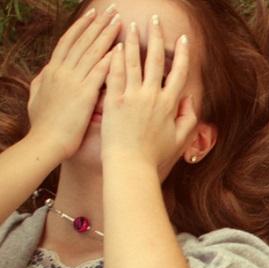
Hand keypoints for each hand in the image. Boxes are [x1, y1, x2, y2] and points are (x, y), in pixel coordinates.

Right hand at [26, 5, 119, 160]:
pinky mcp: (84, 95)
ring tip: (119, 21)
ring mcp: (73, 82)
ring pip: (92, 52)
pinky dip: (109, 59)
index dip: (82, 27)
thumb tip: (44, 74)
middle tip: (112, 10)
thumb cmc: (44, 126)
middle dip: (98, 24)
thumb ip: (43, 83)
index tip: (93, 14)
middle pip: (83, 41)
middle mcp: (62, 72)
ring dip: (106, 35)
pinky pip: (99, 72)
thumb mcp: (38, 98)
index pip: (69, 42)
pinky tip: (121, 48)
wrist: (45, 144)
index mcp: (53, 72)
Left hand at [101, 15, 195, 174]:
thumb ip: (189, 118)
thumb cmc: (155, 156)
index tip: (183, 39)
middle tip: (154, 20)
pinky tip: (113, 45)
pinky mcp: (113, 101)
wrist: (131, 166)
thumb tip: (190, 100)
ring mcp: (132, 97)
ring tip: (129, 25)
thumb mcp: (180, 139)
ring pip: (133, 62)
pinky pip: (114, 74)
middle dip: (156, 37)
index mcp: (170, 104)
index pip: (178, 73)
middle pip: (155, 60)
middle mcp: (152, 96)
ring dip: (132, 41)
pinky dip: (114, 58)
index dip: (182, 54)